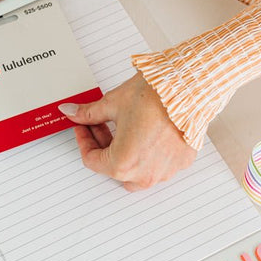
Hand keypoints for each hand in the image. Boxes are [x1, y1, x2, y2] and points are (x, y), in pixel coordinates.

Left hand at [60, 72, 196, 190]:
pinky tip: (147, 130)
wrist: (188, 87)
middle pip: (114, 167)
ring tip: (125, 126)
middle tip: (101, 123)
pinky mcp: (181, 162)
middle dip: (104, 145)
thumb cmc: (155, 96)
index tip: (84, 127)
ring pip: (137, 170)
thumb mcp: (112, 103)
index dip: (84, 140)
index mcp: (122, 164)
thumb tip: (72, 113)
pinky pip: (159, 163)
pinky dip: (150, 151)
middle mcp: (145, 174)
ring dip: (126, 151)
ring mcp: (165, 170)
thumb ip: (88, 114)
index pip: (92, 161)